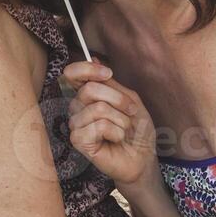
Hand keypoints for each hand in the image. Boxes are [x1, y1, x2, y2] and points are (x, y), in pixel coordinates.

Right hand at [64, 61, 158, 189]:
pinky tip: (116, 140)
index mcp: (87, 96)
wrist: (143, 158)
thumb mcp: (130, 100)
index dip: (86, 69)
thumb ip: (111, 83)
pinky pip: (98, 126)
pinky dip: (115, 132)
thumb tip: (93, 58)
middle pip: (89, 89)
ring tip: (123, 130)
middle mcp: (77, 108)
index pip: (71, 74)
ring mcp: (76, 124)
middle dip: (118, 100)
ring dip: (120, 120)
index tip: (107, 73)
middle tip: (130, 112)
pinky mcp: (78, 140)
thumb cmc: (137, 131)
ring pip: (97, 109)